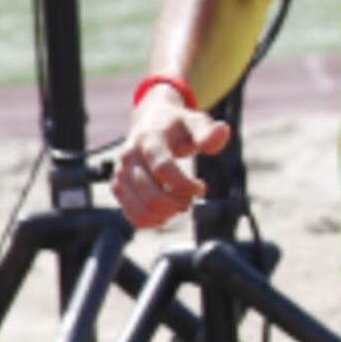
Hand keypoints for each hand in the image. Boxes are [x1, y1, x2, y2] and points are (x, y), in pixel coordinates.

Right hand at [113, 88, 232, 228]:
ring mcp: (120, 174)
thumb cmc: (179, 125)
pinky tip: (167, 212)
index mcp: (149, 140)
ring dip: (166, 214)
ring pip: (141, 209)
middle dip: (179, 203)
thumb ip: (209, 132)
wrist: (150, 121)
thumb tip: (223, 130)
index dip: (186, 185)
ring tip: (180, 204)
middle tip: (191, 199)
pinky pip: (132, 215)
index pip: (163, 169)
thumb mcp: (196, 122)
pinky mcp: (117, 187)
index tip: (202, 187)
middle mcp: (129, 157)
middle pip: (152, 195)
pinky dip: (153, 220)